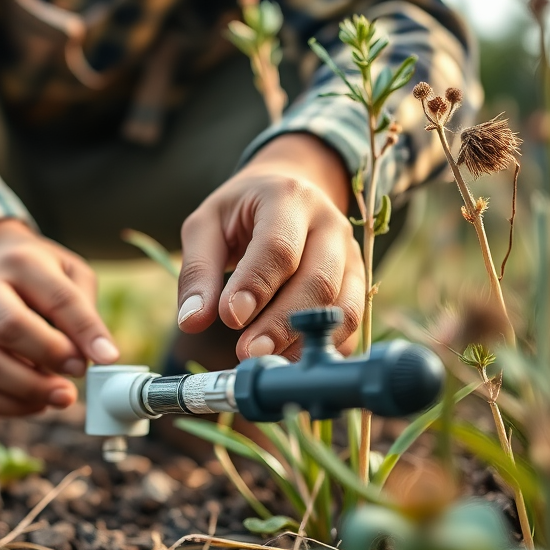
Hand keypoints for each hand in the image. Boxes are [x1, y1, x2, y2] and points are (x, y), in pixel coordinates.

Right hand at [0, 219, 118, 415]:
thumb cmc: (37, 274)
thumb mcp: (69, 272)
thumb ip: (85, 311)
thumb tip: (102, 356)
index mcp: (16, 262)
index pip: (56, 298)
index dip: (84, 331)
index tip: (107, 358)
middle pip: (10, 330)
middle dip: (51, 359)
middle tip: (79, 375)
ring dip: (30, 391)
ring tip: (62, 395)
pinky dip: (9, 407)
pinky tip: (36, 403)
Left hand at [176, 134, 363, 359]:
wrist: (290, 189)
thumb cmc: (242, 211)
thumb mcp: (206, 225)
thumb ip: (197, 271)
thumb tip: (191, 321)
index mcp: (288, 198)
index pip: (278, 247)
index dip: (256, 287)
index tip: (231, 319)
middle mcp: (329, 223)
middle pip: (318, 280)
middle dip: (282, 324)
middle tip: (247, 352)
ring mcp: (350, 254)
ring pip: (344, 305)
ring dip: (306, 341)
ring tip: (268, 360)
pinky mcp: (358, 280)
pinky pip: (354, 322)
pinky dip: (327, 348)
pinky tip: (292, 359)